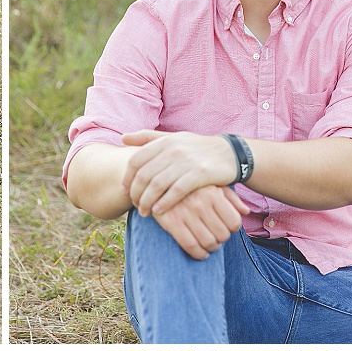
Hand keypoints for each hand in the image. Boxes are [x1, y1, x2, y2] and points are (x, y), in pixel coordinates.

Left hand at [122, 129, 238, 214]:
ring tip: (144, 212)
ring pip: (157, 185)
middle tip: (135, 206)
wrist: (228, 154)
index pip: (136, 161)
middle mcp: (173, 149)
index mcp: (164, 141)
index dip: (127, 178)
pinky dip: (164, 203)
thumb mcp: (173, 138)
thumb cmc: (196, 148)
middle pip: (144, 175)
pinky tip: (158, 211)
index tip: (125, 191)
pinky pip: (176, 191)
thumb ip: (147, 138)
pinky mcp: (199, 173)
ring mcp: (186, 160)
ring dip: (147, 202)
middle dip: (136, 194)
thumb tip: (122, 138)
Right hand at [139, 182, 249, 258]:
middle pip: (223, 234)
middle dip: (221, 240)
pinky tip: (200, 254)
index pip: (234, 221)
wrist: (156, 178)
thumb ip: (230, 197)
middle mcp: (201, 203)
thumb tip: (245, 211)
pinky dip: (198, 254)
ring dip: (211, 249)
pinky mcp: (171, 222)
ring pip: (208, 242)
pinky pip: (190, 245)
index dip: (233, 230)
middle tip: (217, 240)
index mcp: (213, 193)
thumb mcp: (211, 183)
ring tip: (209, 247)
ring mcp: (186, 213)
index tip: (227, 230)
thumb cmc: (189, 184)